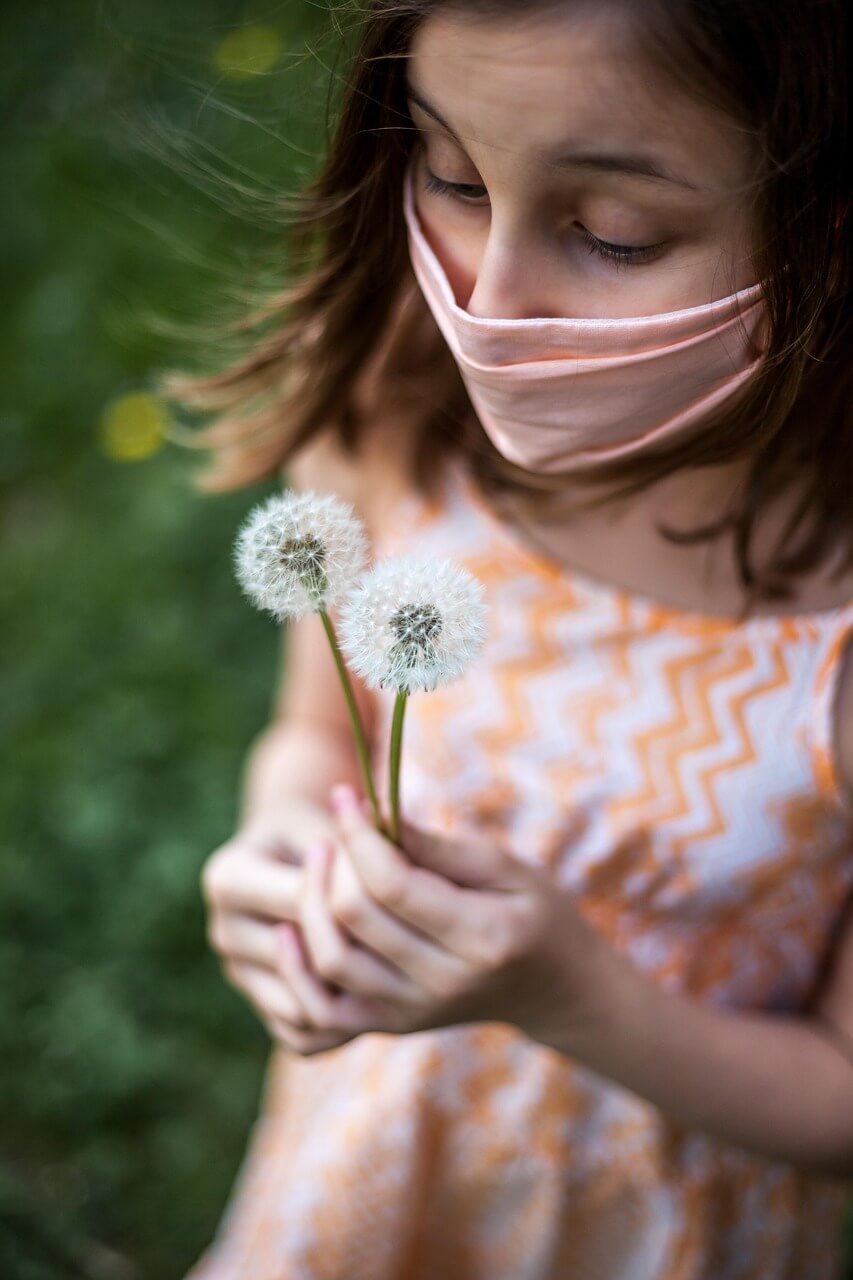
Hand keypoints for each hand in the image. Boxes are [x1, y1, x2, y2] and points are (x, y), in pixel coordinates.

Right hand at [201, 797, 379, 1043]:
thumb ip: (351, 844)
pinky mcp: (259, 1006)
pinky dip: (340, 1025)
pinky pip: (303, 1036)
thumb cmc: (319, 831)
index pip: (299, 901)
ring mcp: (238, 974)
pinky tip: (374, 993)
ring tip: (392, 963)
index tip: (398, 882)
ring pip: (302, 1005)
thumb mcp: (328, 823)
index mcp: (229, 877)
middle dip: (358, 947)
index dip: (357, 895)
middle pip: (301, 957)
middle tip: (406, 934)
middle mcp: (224, 930)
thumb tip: (386, 861)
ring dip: (352, 991)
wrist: (292, 857)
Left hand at [275, 783, 613, 1055]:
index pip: (394, 885)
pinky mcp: (393, 1027)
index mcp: (483, 936)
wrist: (553, 988)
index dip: (359, 835)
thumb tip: (374, 814)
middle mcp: (445, 983)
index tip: (347, 796)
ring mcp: (416, 1013)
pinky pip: (324, 1011)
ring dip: (310, 905)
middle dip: (334, 862)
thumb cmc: (534, 911)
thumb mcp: (505, 865)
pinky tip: (293, 930)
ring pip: (332, 961)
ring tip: (319, 862)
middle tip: (338, 827)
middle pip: (356, 918)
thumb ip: (438, 846)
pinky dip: (299, 970)